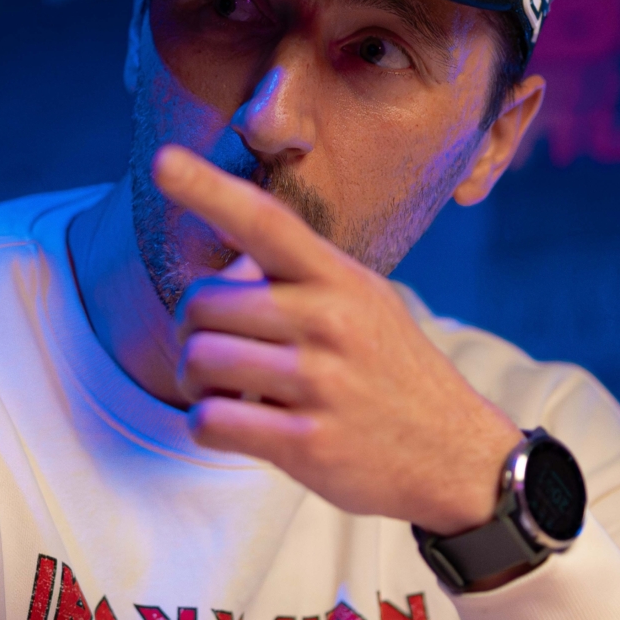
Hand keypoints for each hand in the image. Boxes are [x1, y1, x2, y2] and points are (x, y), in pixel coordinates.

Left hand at [153, 143, 520, 532]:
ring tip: (229, 392)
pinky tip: (237, 425)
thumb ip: (298, 272)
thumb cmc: (390, 373)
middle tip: (217, 354)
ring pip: (199, 361)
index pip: (266, 221)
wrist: (457, 457)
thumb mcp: (364, 302)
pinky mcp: (308, 444)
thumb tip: (222, 237)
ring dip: (195, 382)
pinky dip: (206, 425)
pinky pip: (210, 421)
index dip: (208, 189)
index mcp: (339, 279)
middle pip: (203, 304)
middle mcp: (330, 321)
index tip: (163, 162)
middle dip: (192, 331)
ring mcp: (320, 383)